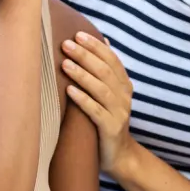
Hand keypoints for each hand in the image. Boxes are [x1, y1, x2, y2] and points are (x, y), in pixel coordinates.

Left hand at [61, 33, 136, 176]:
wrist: (119, 156)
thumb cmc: (107, 120)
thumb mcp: (109, 94)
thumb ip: (106, 70)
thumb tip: (103, 41)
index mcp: (124, 85)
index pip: (112, 59)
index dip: (95, 46)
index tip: (77, 34)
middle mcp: (124, 96)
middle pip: (105, 71)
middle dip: (85, 55)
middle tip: (66, 44)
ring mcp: (119, 112)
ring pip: (101, 89)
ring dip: (82, 75)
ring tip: (65, 63)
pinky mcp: (111, 128)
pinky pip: (96, 111)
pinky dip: (83, 99)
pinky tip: (69, 90)